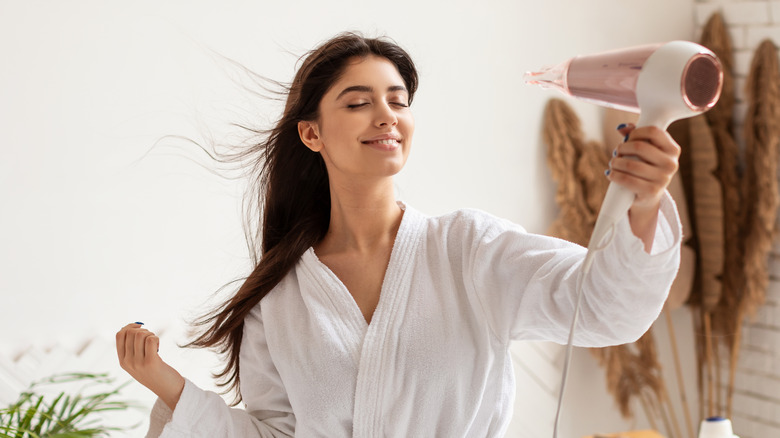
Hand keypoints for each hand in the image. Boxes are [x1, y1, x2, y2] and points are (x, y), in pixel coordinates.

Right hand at [116, 323, 184, 409]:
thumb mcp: (138, 363)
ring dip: (150, 334)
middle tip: (151, 339)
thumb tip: (135, 326)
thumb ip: (133, 349)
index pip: (119, 335)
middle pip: (131, 333)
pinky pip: (151, 340)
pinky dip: (156, 338)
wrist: (168, 389)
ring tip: (155, 344)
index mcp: (122, 361)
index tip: (140, 327)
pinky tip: (158, 347)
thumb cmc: (155, 372)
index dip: (130, 326)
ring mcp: (138, 363)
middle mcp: (128, 362)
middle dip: (143, 330)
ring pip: (141, 335)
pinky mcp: (151, 362)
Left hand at [610, 124, 680, 250]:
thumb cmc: (646, 167)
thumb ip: (635, 135)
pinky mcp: (652, 192)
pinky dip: (615, 175)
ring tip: (613, 163)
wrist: (648, 195)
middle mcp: (671, 164)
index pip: (654, 131)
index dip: (636, 132)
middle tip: (616, 152)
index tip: (628, 138)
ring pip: (631, 164)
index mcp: (673, 149)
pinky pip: (627, 180)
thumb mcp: (645, 150)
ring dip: (615, 162)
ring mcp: (663, 179)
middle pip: (639, 147)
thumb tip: (621, 127)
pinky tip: (610, 174)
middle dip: (622, 148)